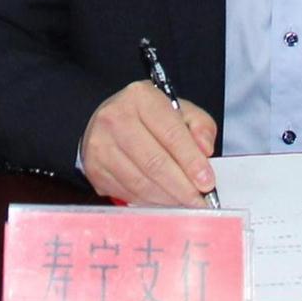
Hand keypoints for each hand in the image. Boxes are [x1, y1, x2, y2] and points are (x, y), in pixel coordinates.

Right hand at [77, 81, 218, 206]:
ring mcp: (101, 145)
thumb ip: (200, 126)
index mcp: (141, 98)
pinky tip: (164, 200)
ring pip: (141, 182)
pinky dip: (150, 201)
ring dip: (168, 198)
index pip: (171, 134)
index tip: (207, 182)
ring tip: (185, 202)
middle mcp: (115, 118)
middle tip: (200, 201)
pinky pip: (128, 193)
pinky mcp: (95, 169)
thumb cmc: (148, 117)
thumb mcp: (179, 110)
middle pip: (154, 163)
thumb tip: (205, 149)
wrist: (108, 121)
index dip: (191, 161)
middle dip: (182, 187)